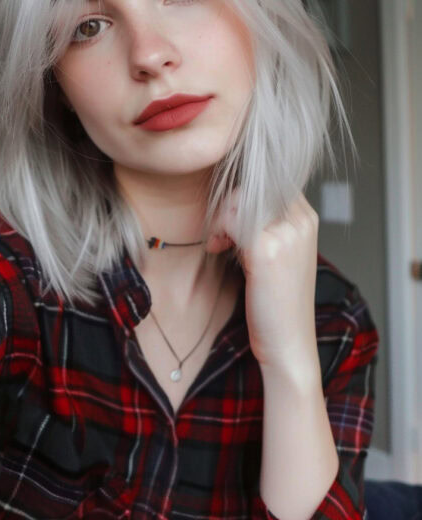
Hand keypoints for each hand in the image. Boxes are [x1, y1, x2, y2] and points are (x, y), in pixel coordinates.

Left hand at [207, 191, 319, 374]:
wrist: (288, 343)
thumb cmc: (278, 301)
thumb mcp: (280, 251)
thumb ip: (267, 221)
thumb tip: (234, 197)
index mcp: (307, 217)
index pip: (267, 181)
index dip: (242, 197)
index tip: (231, 220)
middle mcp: (301, 220)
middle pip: (251, 186)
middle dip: (228, 206)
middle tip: (221, 234)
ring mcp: (287, 233)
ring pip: (239, 199)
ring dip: (221, 218)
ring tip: (220, 242)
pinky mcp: (267, 249)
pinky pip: (231, 220)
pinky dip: (218, 231)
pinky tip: (218, 249)